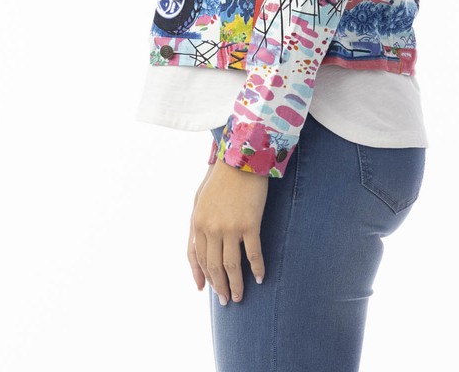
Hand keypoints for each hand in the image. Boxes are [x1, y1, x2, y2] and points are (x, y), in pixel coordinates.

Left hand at [188, 159, 267, 304]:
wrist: (241, 159)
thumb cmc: (220, 177)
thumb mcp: (200, 198)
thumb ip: (197, 221)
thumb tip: (198, 243)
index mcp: (197, 222)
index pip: (197, 257)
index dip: (201, 276)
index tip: (206, 290)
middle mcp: (211, 228)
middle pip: (214, 266)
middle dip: (219, 286)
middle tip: (227, 300)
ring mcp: (230, 228)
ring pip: (232, 266)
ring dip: (236, 284)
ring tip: (240, 296)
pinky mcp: (250, 224)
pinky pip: (253, 254)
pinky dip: (257, 269)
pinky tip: (261, 278)